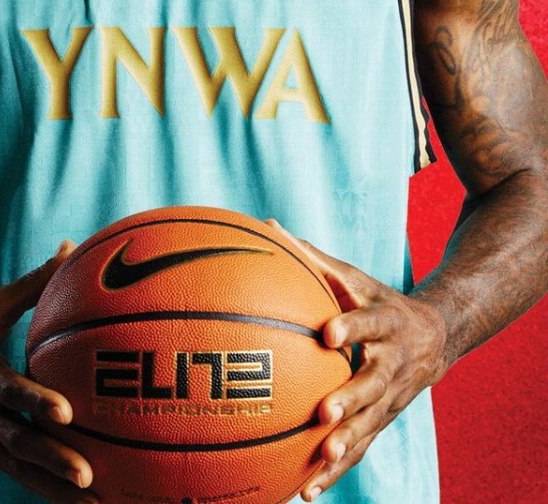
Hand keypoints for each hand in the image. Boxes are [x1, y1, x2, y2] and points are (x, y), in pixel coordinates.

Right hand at [0, 241, 94, 502]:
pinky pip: (16, 473)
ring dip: (54, 487)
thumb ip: (34, 283)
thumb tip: (73, 248)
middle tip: (88, 474)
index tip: (66, 410)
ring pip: (18, 467)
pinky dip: (44, 489)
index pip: (7, 388)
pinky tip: (78, 499)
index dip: (34, 399)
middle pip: (16, 440)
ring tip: (94, 502)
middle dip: (52, 459)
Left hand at [266, 222, 447, 500]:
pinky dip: (336, 472)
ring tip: (319, 459)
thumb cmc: (377, 301)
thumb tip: (267, 226)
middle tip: (324, 412)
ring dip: (346, 444)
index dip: (351, 327)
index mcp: (385, 322)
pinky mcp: (382, 422)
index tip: (328, 333)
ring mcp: (389, 398)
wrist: (435, 338)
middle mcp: (391, 363)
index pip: (369, 322)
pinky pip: (359, 450)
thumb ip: (314, 257)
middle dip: (350, 398)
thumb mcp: (356, 277)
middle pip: (372, 383)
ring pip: (369, 424)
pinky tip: (306, 492)